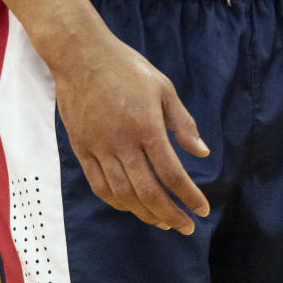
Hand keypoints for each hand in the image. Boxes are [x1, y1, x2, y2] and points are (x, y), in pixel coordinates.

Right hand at [53, 32, 209, 234]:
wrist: (80, 55)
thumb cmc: (126, 67)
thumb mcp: (163, 87)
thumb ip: (182, 122)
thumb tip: (202, 153)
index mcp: (146, 125)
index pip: (171, 172)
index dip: (189, 196)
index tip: (202, 210)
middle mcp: (122, 142)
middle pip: (147, 191)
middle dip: (170, 214)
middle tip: (185, 227)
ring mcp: (99, 147)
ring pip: (122, 194)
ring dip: (145, 214)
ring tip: (162, 222)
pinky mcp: (81, 149)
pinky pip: (99, 185)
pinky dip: (117, 202)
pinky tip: (131, 207)